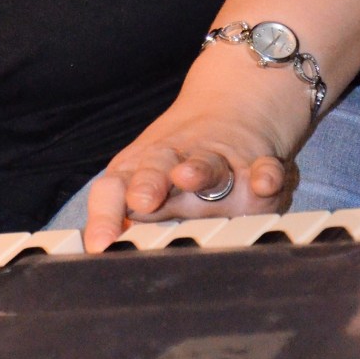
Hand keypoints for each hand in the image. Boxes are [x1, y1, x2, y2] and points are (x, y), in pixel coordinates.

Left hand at [82, 89, 298, 253]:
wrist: (232, 105)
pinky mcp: (256, 163)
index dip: (104, 214)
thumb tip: (95, 253)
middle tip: (141, 199)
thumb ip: (122, 217)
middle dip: (148, 182)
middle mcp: (175, 165)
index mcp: (141, 173)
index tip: (100, 245)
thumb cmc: (176, 162)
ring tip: (187, 176)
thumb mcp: (145, 183)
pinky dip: (264, 174)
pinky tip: (262, 182)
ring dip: (197, 170)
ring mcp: (216, 161)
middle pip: (155, 169)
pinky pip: (263, 168)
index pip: (113, 189)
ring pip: (205, 164)